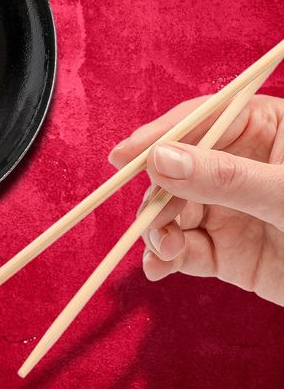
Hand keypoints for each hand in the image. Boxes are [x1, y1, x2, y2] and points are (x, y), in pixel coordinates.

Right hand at [109, 94, 283, 306]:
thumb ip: (224, 177)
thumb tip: (160, 159)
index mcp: (265, 131)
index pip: (203, 120)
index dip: (160, 135)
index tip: (122, 155)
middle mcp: (239, 168)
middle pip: (177, 169)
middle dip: (157, 196)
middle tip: (152, 221)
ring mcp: (229, 209)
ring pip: (173, 211)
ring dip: (157, 231)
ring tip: (162, 251)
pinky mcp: (225, 251)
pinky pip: (183, 249)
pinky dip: (165, 259)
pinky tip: (158, 268)